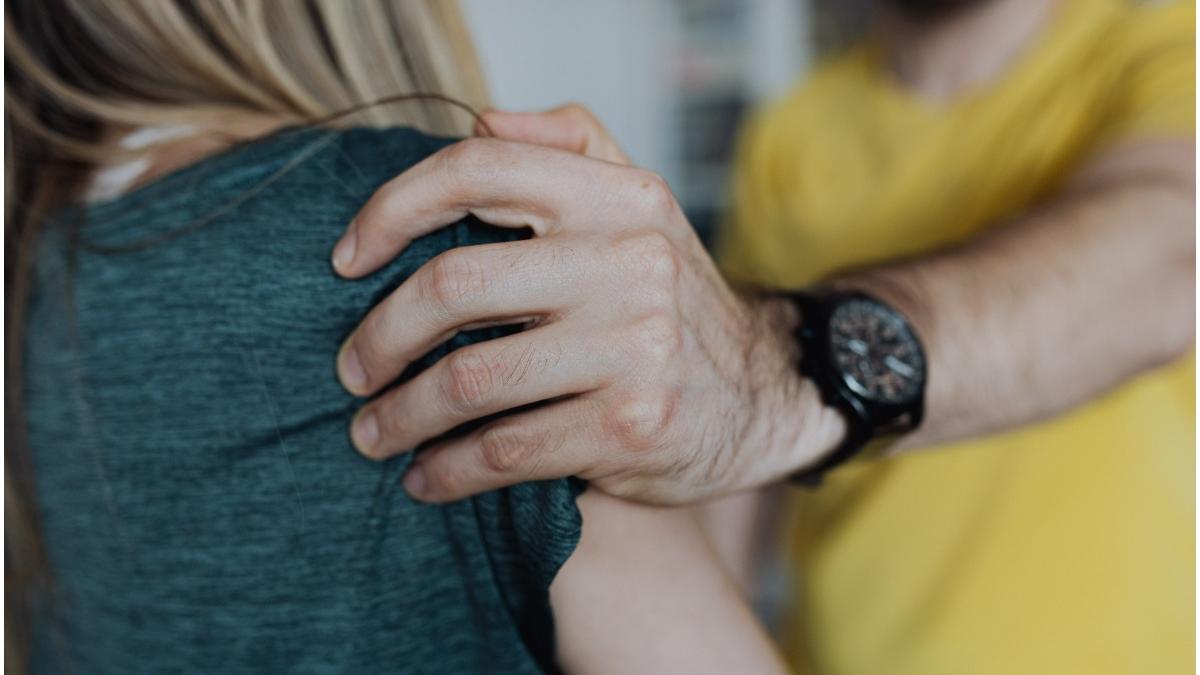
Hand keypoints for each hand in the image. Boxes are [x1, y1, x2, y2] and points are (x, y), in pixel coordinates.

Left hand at [331, 105, 843, 503]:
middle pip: (455, 284)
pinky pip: (505, 450)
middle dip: (380, 335)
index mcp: (618, 197)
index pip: (478, 169)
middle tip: (353, 370)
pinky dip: (448, 471)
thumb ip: (572, 147)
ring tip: (373, 434)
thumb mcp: (643, 207)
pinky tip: (427, 477)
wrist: (768, 393)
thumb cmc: (675, 302)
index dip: (393, 208)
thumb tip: (483, 119)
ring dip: (400, 416)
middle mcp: (630, 261)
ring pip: (469, 380)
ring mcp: (634, 346)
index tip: (347, 260)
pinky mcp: (630, 426)